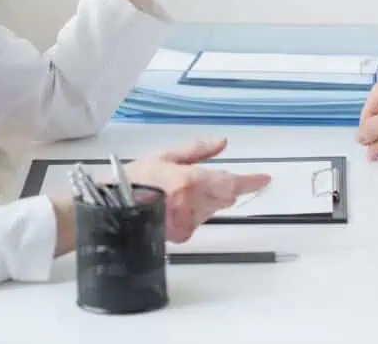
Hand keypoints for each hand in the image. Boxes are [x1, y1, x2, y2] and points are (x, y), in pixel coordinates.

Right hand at [124, 138, 269, 241]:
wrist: (113, 210)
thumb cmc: (132, 180)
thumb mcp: (164, 156)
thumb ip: (197, 150)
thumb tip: (222, 143)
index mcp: (190, 180)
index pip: (231, 182)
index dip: (251, 181)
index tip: (264, 179)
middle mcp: (193, 203)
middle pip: (225, 196)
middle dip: (222, 187)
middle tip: (200, 180)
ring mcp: (188, 221)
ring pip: (213, 208)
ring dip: (206, 200)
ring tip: (178, 192)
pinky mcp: (183, 235)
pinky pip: (199, 220)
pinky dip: (194, 211)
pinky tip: (174, 206)